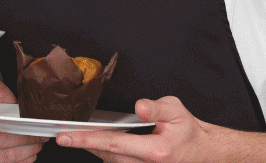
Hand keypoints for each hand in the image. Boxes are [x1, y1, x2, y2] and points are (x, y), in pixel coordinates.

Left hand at [56, 97, 210, 162]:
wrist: (201, 151)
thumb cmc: (188, 130)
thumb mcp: (176, 110)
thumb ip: (155, 108)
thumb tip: (138, 107)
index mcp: (155, 150)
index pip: (113, 143)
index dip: (87, 139)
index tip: (65, 137)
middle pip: (106, 155)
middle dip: (85, 144)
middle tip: (64, 135)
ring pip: (110, 161)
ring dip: (96, 149)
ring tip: (80, 136)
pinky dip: (108, 153)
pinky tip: (102, 143)